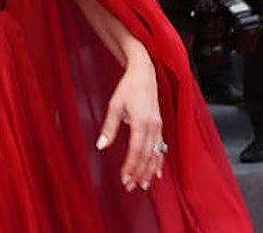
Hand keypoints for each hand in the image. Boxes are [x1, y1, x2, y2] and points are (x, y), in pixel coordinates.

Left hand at [97, 51, 164, 191]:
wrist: (144, 74)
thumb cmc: (128, 88)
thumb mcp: (114, 106)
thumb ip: (109, 128)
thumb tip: (101, 146)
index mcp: (141, 122)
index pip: (136, 151)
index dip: (130, 167)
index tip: (124, 179)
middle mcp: (154, 127)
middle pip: (147, 156)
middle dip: (139, 173)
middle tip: (131, 187)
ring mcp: (159, 128)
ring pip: (156, 155)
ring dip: (149, 171)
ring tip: (143, 185)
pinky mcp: (160, 127)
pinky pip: (161, 149)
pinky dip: (159, 162)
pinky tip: (157, 173)